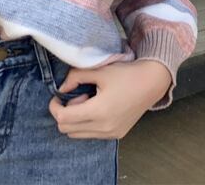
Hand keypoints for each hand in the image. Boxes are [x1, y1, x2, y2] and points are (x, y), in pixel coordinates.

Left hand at [48, 59, 172, 139]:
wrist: (150, 83)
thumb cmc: (125, 74)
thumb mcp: (98, 70)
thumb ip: (75, 77)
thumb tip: (61, 88)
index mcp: (99, 111)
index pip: (64, 119)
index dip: (54, 107)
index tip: (57, 95)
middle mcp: (104, 128)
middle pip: (67, 130)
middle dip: (65, 113)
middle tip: (78, 95)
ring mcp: (111, 134)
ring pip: (78, 135)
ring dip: (76, 119)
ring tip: (89, 101)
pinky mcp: (116, 135)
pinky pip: (91, 134)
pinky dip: (86, 123)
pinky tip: (98, 107)